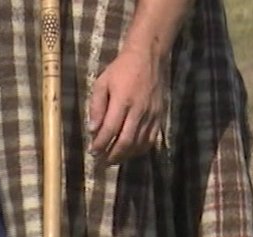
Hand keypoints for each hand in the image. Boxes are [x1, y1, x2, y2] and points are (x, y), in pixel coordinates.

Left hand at [87, 45, 166, 163]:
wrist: (148, 57)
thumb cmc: (121, 69)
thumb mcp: (102, 83)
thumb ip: (96, 106)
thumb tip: (92, 130)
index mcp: (122, 101)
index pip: (110, 130)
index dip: (100, 144)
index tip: (92, 152)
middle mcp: (139, 110)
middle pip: (126, 141)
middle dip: (112, 155)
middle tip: (102, 162)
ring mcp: (151, 114)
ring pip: (139, 143)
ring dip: (125, 155)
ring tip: (113, 160)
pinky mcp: (160, 116)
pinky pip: (151, 139)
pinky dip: (140, 149)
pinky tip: (130, 152)